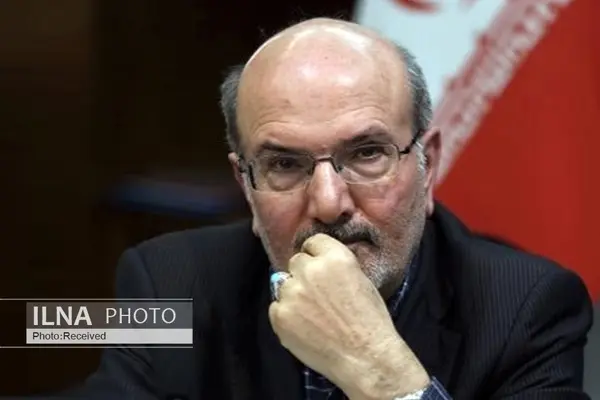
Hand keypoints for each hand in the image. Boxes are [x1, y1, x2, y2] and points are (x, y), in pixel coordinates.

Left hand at [268, 233, 429, 398]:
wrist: (366, 357)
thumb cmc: (370, 322)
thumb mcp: (361, 280)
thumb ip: (336, 267)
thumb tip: (318, 265)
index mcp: (335, 257)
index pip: (313, 242)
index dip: (316, 255)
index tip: (319, 266)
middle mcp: (311, 270)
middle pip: (296, 262)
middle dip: (304, 274)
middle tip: (317, 295)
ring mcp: (292, 292)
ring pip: (284, 285)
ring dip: (294, 295)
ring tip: (312, 315)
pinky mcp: (280, 315)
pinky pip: (276, 307)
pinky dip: (286, 316)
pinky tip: (304, 327)